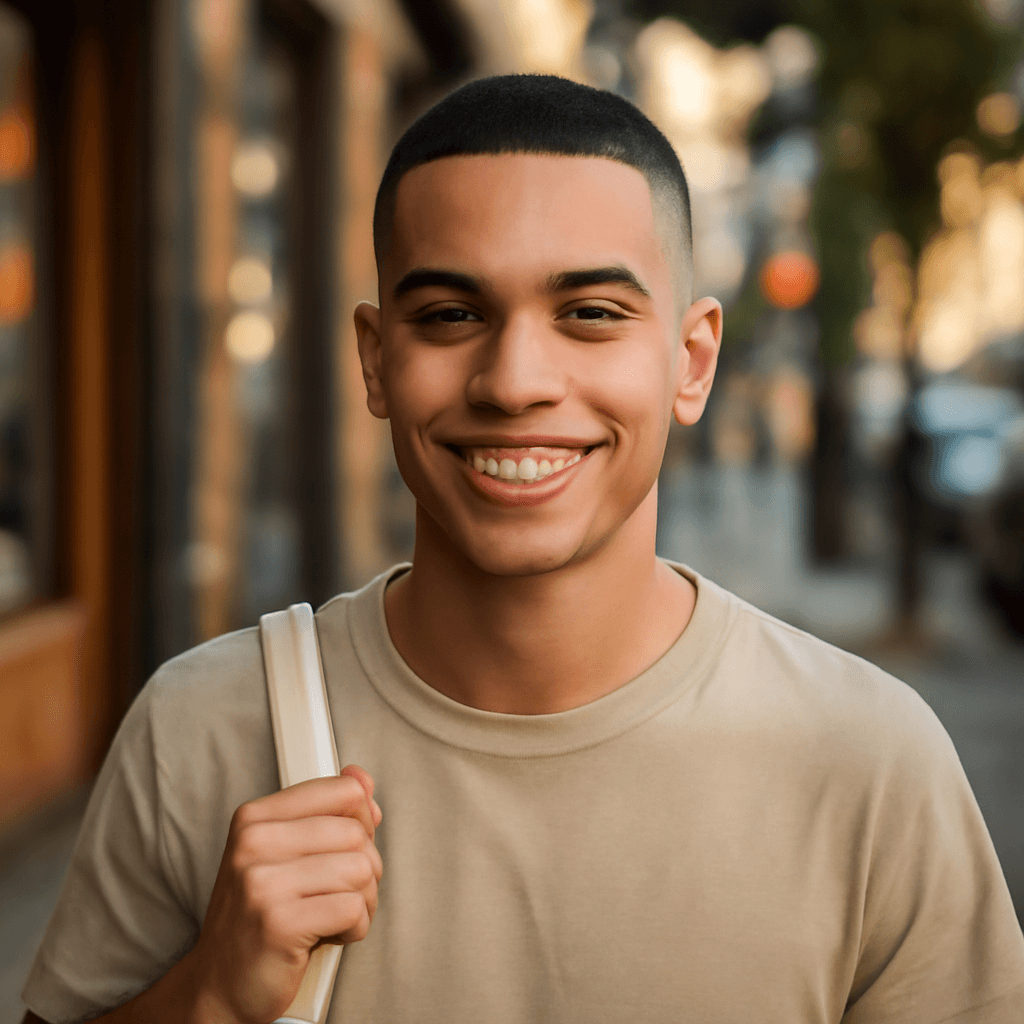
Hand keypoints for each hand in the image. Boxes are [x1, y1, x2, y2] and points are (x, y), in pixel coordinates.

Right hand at [184, 766, 382, 1023]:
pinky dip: (354, 928)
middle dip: (365, 869)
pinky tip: (328, 935)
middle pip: (357, 833)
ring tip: (331, 916)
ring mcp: (262, 883)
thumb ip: (328, 813)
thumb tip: (363, 780)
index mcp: (255, 818)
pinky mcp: (279, 924)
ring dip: (362, 901)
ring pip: (361, 870)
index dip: (360, 822)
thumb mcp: (287, 854)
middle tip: (336, 894)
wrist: (218, 986)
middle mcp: (254, 843)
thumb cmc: (260, 918)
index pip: (344, 791)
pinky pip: (353, 909)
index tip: (345, 848)